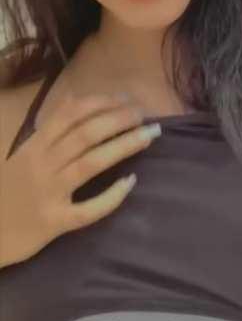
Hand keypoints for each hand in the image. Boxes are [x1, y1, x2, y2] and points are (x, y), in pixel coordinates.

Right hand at [0, 92, 160, 266]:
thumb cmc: (7, 190)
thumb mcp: (22, 153)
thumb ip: (48, 129)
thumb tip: (74, 98)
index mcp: (34, 146)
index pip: (70, 114)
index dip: (101, 103)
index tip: (125, 99)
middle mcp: (42, 165)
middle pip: (86, 134)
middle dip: (119, 120)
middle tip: (143, 114)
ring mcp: (49, 193)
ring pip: (91, 164)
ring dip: (123, 146)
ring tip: (149, 135)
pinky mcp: (54, 222)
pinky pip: (88, 209)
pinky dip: (111, 196)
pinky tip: (130, 182)